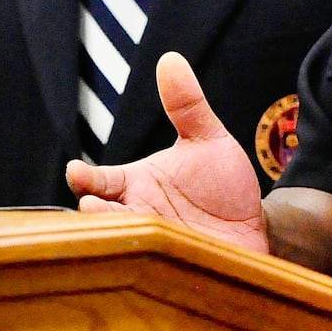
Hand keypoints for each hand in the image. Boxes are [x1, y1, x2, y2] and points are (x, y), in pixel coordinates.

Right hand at [66, 51, 268, 253]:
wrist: (255, 224)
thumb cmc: (223, 183)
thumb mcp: (208, 139)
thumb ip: (187, 105)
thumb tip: (170, 58)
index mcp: (136, 184)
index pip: (99, 181)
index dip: (85, 178)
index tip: (76, 172)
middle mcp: (138, 214)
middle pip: (100, 217)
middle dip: (92, 213)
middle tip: (92, 205)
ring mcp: (153, 243)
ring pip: (120, 244)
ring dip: (114, 238)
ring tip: (119, 229)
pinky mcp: (171, 269)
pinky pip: (150, 271)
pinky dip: (144, 267)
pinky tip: (147, 261)